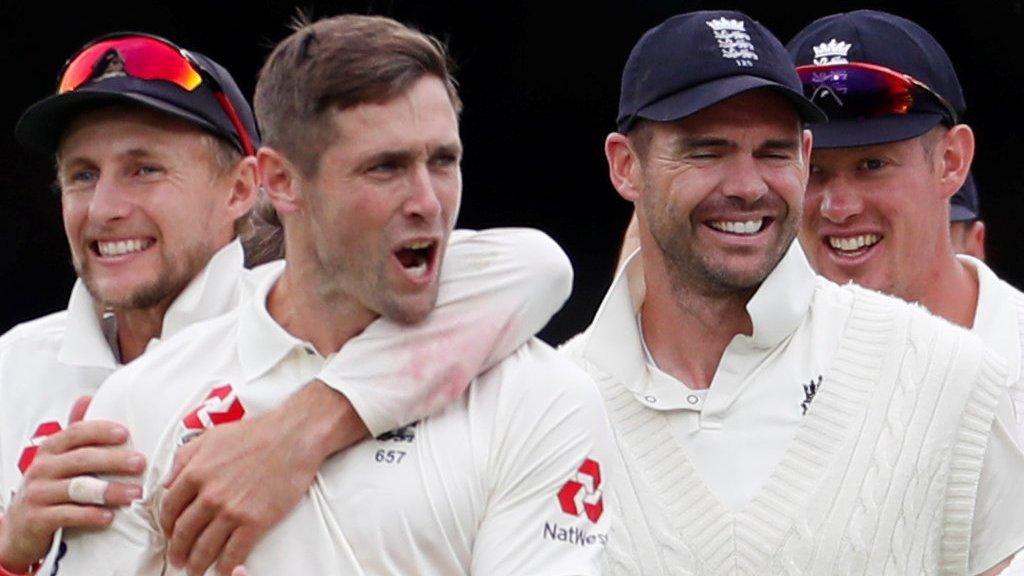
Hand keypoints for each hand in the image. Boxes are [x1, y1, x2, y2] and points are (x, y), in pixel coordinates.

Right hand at [0, 397, 144, 572]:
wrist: (19, 529)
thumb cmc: (48, 488)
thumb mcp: (57, 458)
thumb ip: (75, 433)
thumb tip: (88, 398)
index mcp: (51, 449)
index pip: (76, 433)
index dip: (100, 431)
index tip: (126, 434)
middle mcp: (42, 468)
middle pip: (82, 459)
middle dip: (114, 460)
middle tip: (141, 464)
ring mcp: (37, 493)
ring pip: (78, 488)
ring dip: (110, 491)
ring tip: (135, 494)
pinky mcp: (36, 519)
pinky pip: (67, 515)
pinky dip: (89, 515)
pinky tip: (109, 516)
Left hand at [159, 381, 366, 575]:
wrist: (293, 436)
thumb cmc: (257, 433)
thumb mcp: (211, 437)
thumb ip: (184, 457)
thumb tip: (167, 481)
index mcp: (195, 473)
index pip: (169, 509)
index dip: (166, 526)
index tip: (169, 534)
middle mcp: (209, 495)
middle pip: (183, 533)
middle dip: (177, 551)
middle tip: (178, 558)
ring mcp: (231, 510)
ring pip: (204, 548)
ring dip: (197, 564)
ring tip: (196, 569)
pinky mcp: (254, 522)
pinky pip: (233, 553)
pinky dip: (225, 567)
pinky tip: (224, 570)